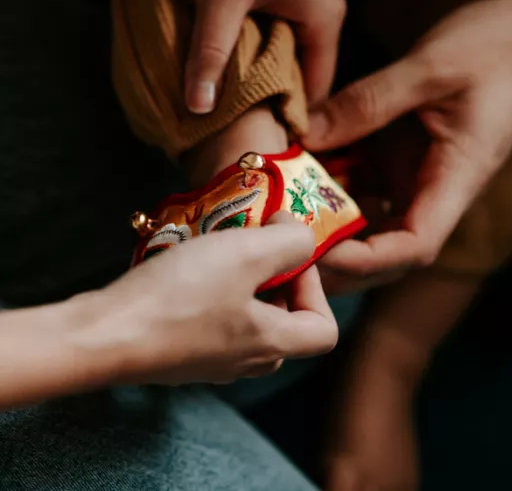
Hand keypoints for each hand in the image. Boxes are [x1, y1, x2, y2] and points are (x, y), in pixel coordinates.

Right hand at [94, 212, 337, 384]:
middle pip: (286, 322)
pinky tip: (189, 266)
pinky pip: (212, 320)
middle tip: (252, 246)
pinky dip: (213, 291)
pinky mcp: (177, 351)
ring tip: (220, 252)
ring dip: (243, 281)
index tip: (287, 259)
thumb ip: (290, 242)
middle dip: (278, 279)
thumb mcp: (248, 253)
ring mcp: (208, 361)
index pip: (324, 330)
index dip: (316, 289)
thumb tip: (300, 236)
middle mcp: (244, 361)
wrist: (102, 335)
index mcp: (272, 345)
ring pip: (248, 318)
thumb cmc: (180, 296)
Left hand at [182, 0, 344, 112]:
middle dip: (273, 98)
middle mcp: (325, 11)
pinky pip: (278, 33)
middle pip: (304, 74)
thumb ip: (211, 52)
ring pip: (288, 53)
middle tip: (242, 128)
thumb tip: (198, 107)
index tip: (263, 140)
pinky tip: (232, 62)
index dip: (291, 116)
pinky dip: (256, 49)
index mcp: (325, 18)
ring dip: (261, 73)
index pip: (318, 88)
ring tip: (233, 102)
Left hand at [307, 0, 511, 291]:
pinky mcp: (405, 152)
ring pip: (369, 218)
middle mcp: (436, 188)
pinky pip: (364, 178)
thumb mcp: (429, 69)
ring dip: (326, 218)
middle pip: (386, 251)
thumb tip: (305, 133)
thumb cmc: (498, 48)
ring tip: (277, 206)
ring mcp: (419, 172)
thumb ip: (367, 102)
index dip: (366, 260)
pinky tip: (297, 163)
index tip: (318, 248)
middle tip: (280, 236)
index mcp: (457, 178)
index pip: (415, 247)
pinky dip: (331, 178)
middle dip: (336, 255)